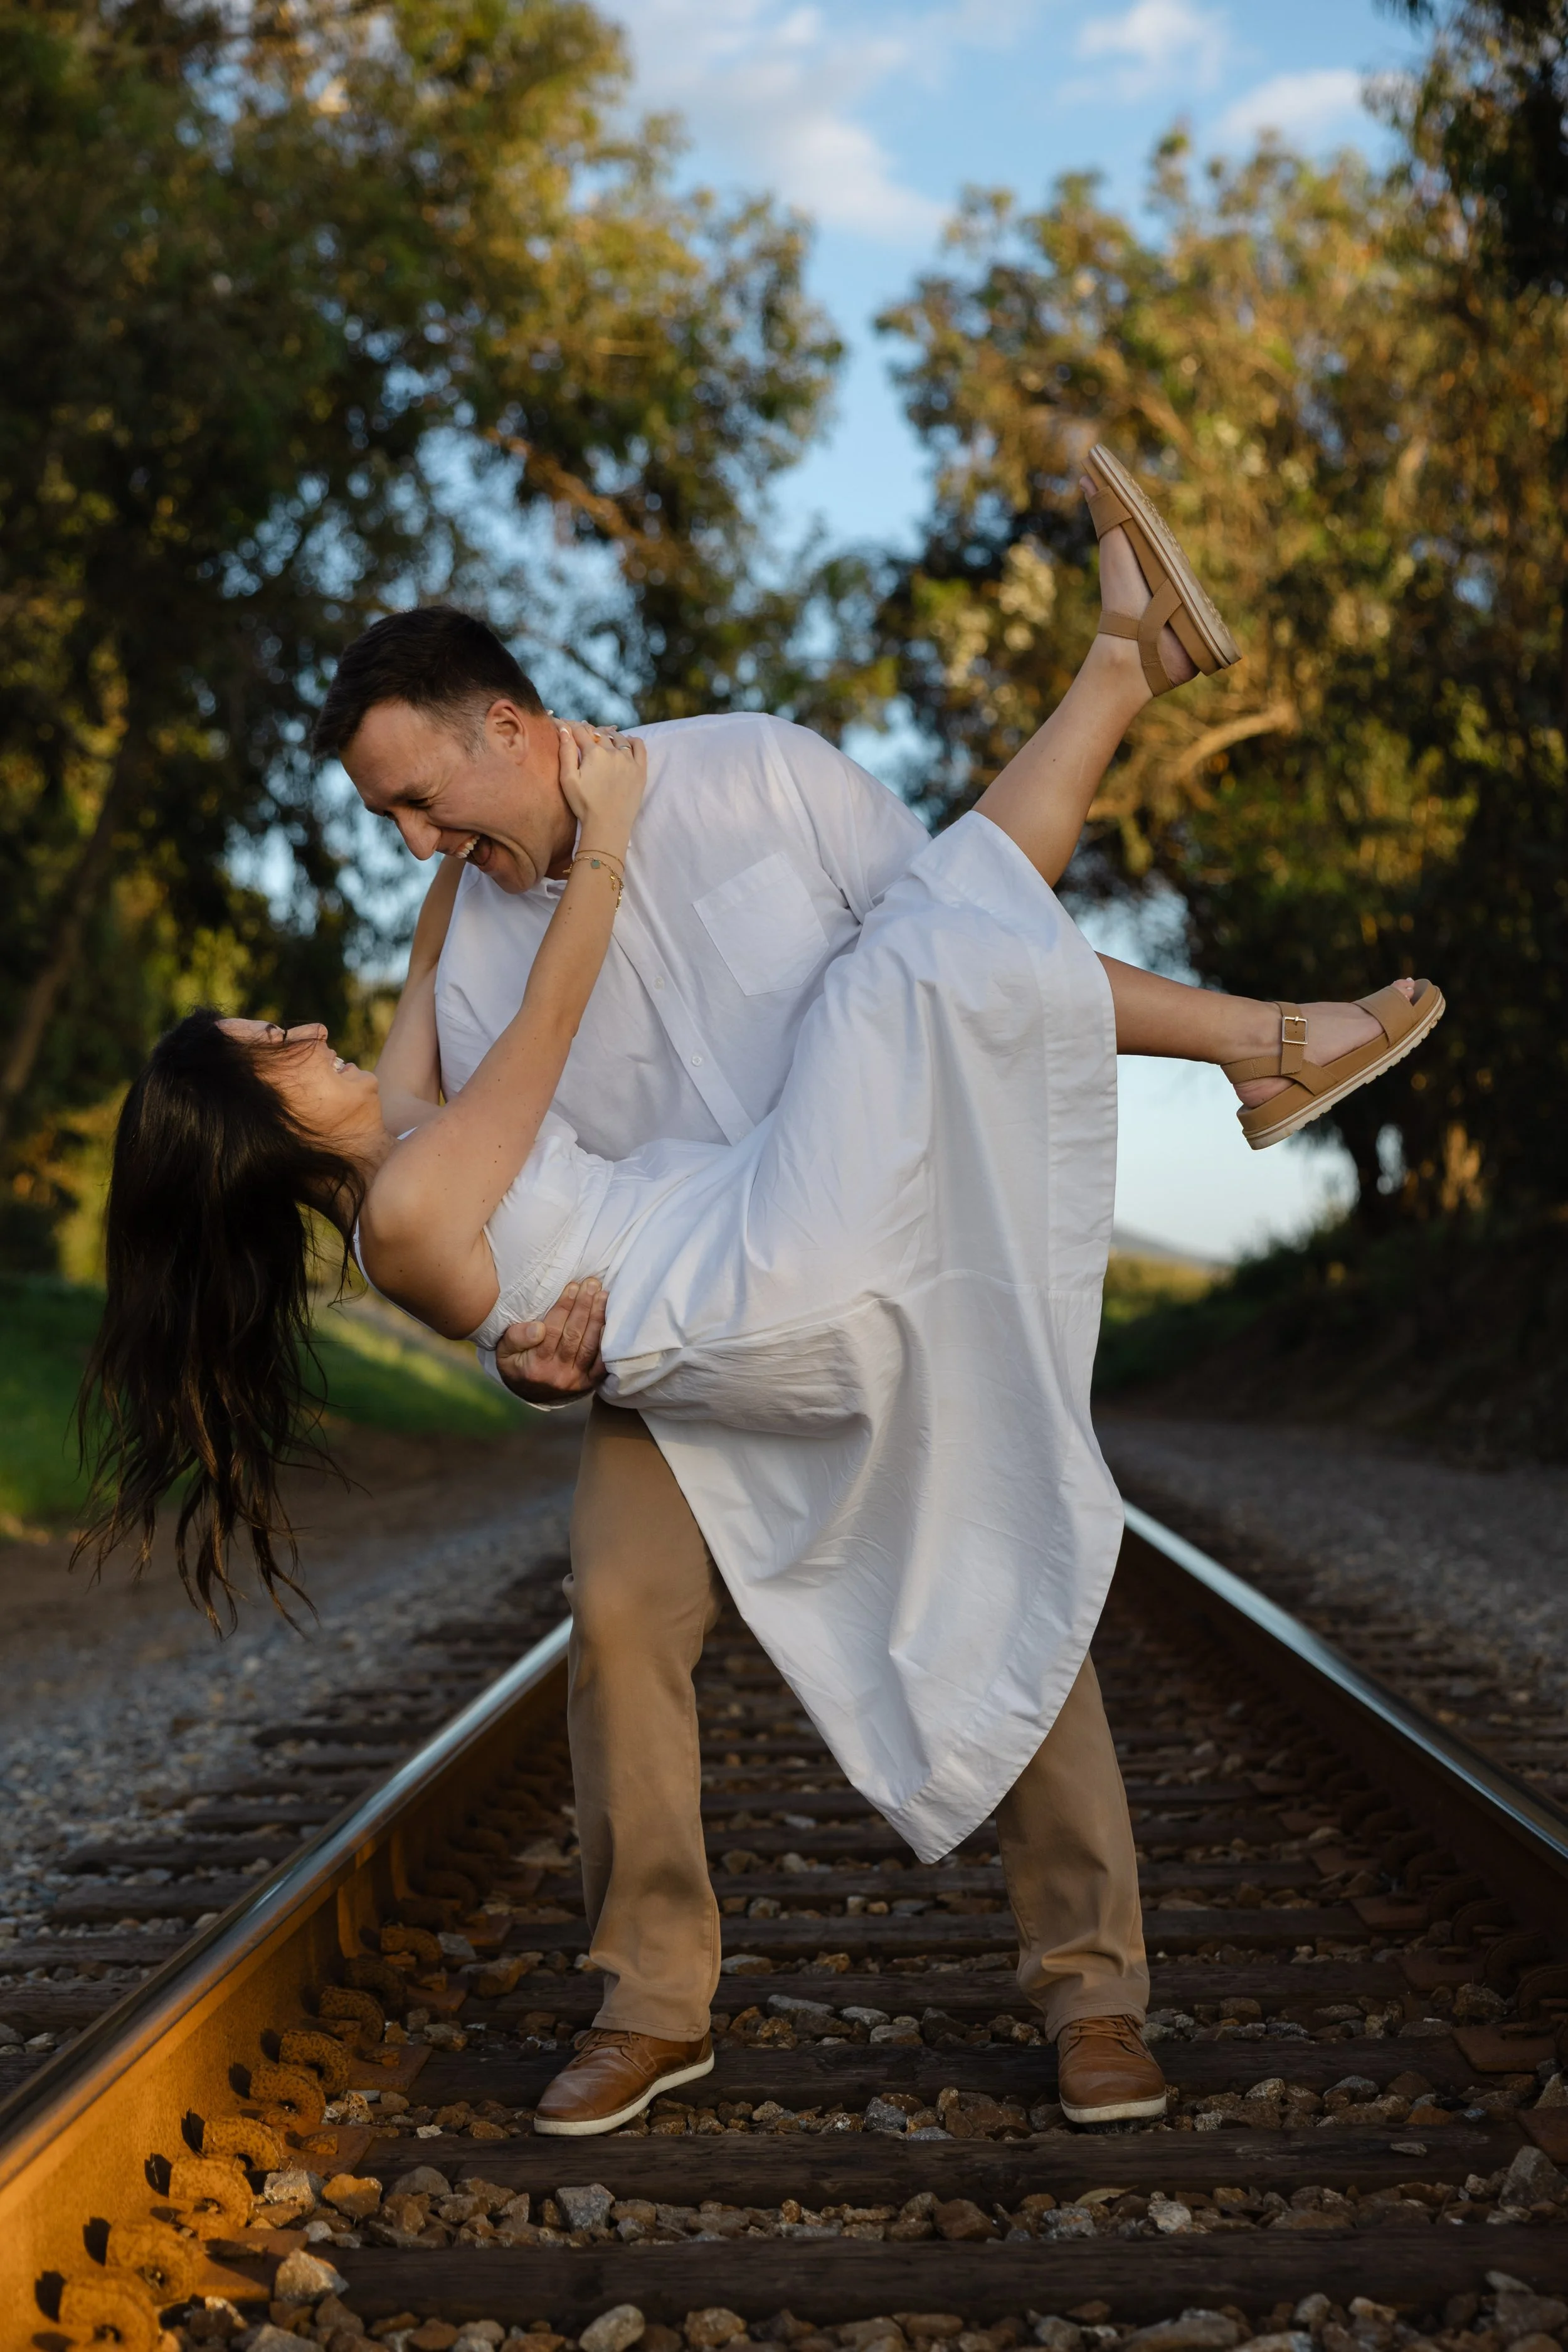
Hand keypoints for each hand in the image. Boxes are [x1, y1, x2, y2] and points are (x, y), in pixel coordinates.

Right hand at [494, 1277, 606, 1403]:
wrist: (528, 1394)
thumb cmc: (516, 1364)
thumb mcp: (504, 1351)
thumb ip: (516, 1338)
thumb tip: (537, 1328)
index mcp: (535, 1364)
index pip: (552, 1330)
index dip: (564, 1307)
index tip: (573, 1286)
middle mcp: (557, 1373)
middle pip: (574, 1335)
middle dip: (584, 1306)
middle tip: (592, 1284)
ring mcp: (575, 1380)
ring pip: (589, 1345)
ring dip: (597, 1318)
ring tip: (602, 1295)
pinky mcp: (588, 1383)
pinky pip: (601, 1362)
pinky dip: (607, 1343)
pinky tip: (611, 1322)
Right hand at [556, 722, 644, 845]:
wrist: (608, 825)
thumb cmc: (584, 805)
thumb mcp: (568, 779)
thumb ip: (566, 752)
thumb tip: (564, 729)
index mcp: (593, 753)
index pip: (579, 731)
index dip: (569, 726)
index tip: (563, 724)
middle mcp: (612, 752)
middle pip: (599, 734)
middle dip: (588, 732)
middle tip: (581, 734)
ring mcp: (629, 760)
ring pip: (618, 738)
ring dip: (608, 735)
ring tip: (602, 738)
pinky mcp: (640, 770)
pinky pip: (639, 747)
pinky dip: (632, 740)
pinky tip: (627, 741)